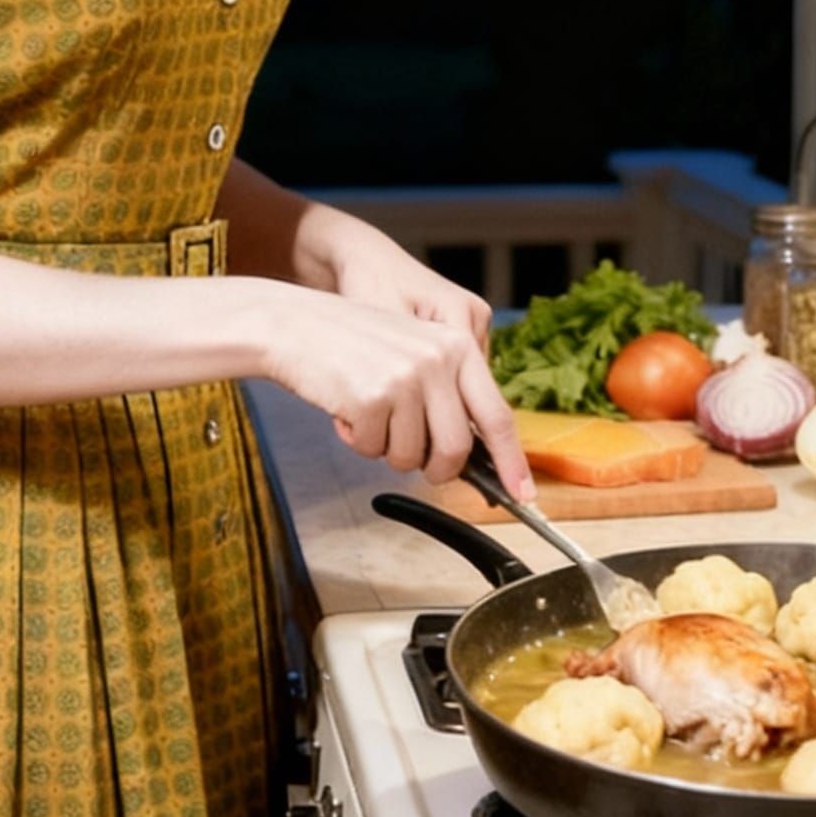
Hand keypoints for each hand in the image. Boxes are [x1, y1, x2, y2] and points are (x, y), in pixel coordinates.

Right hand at [260, 279, 533, 498]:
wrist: (293, 323)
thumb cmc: (350, 342)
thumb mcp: (413, 350)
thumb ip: (446, 392)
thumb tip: (469, 451)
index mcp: (456, 346)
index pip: (497, 415)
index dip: (510, 462)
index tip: (522, 493)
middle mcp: (438, 360)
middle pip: (457, 449)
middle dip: (435, 468)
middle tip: (412, 459)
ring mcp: (406, 378)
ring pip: (411, 456)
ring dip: (386, 449)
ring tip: (367, 413)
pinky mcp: (373, 397)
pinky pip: (375, 450)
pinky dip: (358, 440)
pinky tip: (346, 409)